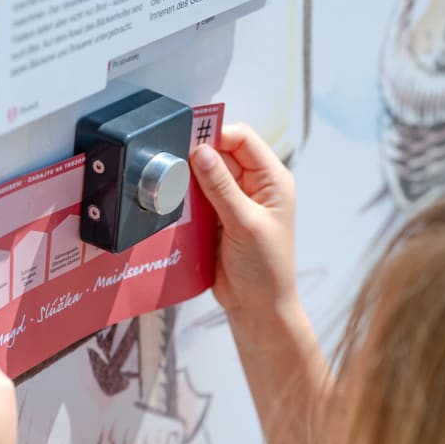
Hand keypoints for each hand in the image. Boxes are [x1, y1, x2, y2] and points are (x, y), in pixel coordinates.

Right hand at [190, 124, 299, 332]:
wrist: (256, 308)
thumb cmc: (265, 269)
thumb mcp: (244, 223)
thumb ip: (221, 187)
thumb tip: (200, 152)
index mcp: (272, 180)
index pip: (242, 139)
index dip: (216, 135)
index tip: (188, 141)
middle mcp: (255, 185)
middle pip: (221, 154)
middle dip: (198, 158)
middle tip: (173, 164)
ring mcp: (235, 201)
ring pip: (205, 175)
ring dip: (189, 180)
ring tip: (172, 186)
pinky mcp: (218, 217)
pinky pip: (198, 197)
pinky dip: (186, 199)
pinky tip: (175, 203)